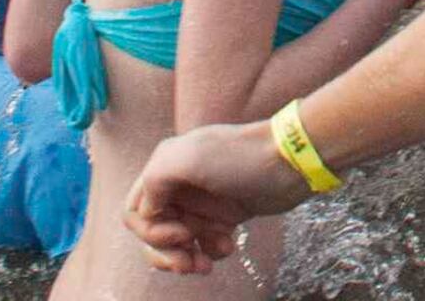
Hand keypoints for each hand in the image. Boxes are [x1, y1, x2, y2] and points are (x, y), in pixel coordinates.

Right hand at [128, 117, 311, 268]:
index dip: (150, 231)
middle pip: (151, 233)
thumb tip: (148, 210)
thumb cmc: (240, 158)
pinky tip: (228, 246)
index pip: (134, 212)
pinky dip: (210, 252)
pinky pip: (202, 244)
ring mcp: (201, 202)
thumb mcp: (188, 158)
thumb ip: (154, 179)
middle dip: (165, 254)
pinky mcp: (223, 216)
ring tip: (205, 266)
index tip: (181, 233)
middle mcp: (178, 186)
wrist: (290, 162)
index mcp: (164, 168)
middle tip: (187, 264)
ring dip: (184, 259)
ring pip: (176, 243)